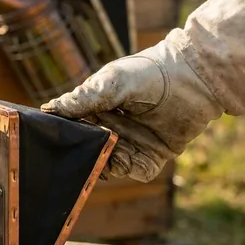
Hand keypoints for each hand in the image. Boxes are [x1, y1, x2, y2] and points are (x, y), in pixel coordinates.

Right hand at [41, 40, 223, 182]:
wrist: (195, 77)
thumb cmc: (150, 72)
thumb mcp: (112, 81)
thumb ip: (84, 98)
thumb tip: (49, 109)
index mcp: (95, 109)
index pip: (74, 129)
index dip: (68, 137)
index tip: (65, 140)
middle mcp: (110, 128)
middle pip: (90, 152)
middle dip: (90, 155)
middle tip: (95, 149)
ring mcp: (131, 143)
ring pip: (111, 165)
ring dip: (111, 163)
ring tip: (117, 152)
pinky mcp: (154, 155)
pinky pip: (138, 172)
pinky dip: (134, 169)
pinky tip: (133, 159)